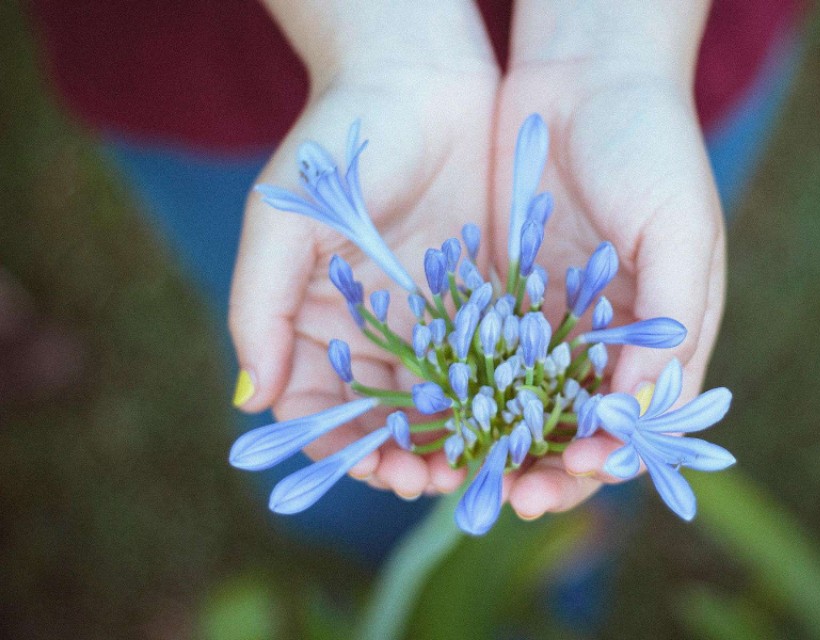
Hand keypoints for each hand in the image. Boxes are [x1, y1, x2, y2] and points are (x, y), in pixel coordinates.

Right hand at [230, 3, 498, 498]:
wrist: (416, 79)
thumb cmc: (336, 143)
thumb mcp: (284, 220)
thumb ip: (259, 306)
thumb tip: (247, 399)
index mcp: (319, 326)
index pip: (324, 411)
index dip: (344, 448)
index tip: (374, 467)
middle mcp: (377, 334)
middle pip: (389, 420)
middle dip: (410, 457)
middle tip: (435, 479)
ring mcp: (436, 322)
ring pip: (448, 404)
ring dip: (463, 439)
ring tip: (482, 463)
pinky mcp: (489, 300)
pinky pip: (499, 360)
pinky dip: (510, 394)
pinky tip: (526, 416)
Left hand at [491, 0, 724, 518]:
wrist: (583, 75)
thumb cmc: (653, 148)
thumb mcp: (681, 230)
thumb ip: (670, 320)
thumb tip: (641, 411)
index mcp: (660, 336)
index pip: (635, 421)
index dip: (604, 460)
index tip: (568, 479)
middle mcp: (602, 340)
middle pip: (572, 429)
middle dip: (542, 470)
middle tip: (507, 499)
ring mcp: (549, 321)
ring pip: (518, 404)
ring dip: (492, 444)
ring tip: (457, 474)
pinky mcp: (500, 295)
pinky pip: (475, 355)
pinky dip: (456, 391)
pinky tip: (429, 417)